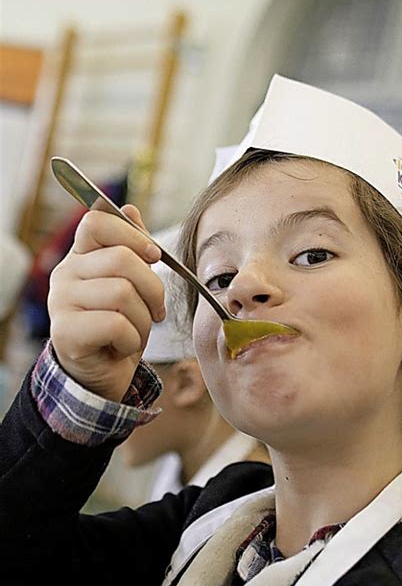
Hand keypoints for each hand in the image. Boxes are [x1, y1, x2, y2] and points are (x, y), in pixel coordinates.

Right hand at [48, 205, 164, 401]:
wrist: (103, 376)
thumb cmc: (120, 329)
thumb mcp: (133, 286)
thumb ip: (132, 249)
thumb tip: (131, 209)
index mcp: (81, 257)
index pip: (97, 222)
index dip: (132, 234)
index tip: (154, 256)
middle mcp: (64, 275)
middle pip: (121, 259)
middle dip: (153, 289)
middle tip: (156, 310)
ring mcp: (60, 303)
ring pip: (122, 293)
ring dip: (143, 320)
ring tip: (136, 332)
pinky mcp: (65, 332)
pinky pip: (116, 324)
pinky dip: (131, 340)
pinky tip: (122, 347)